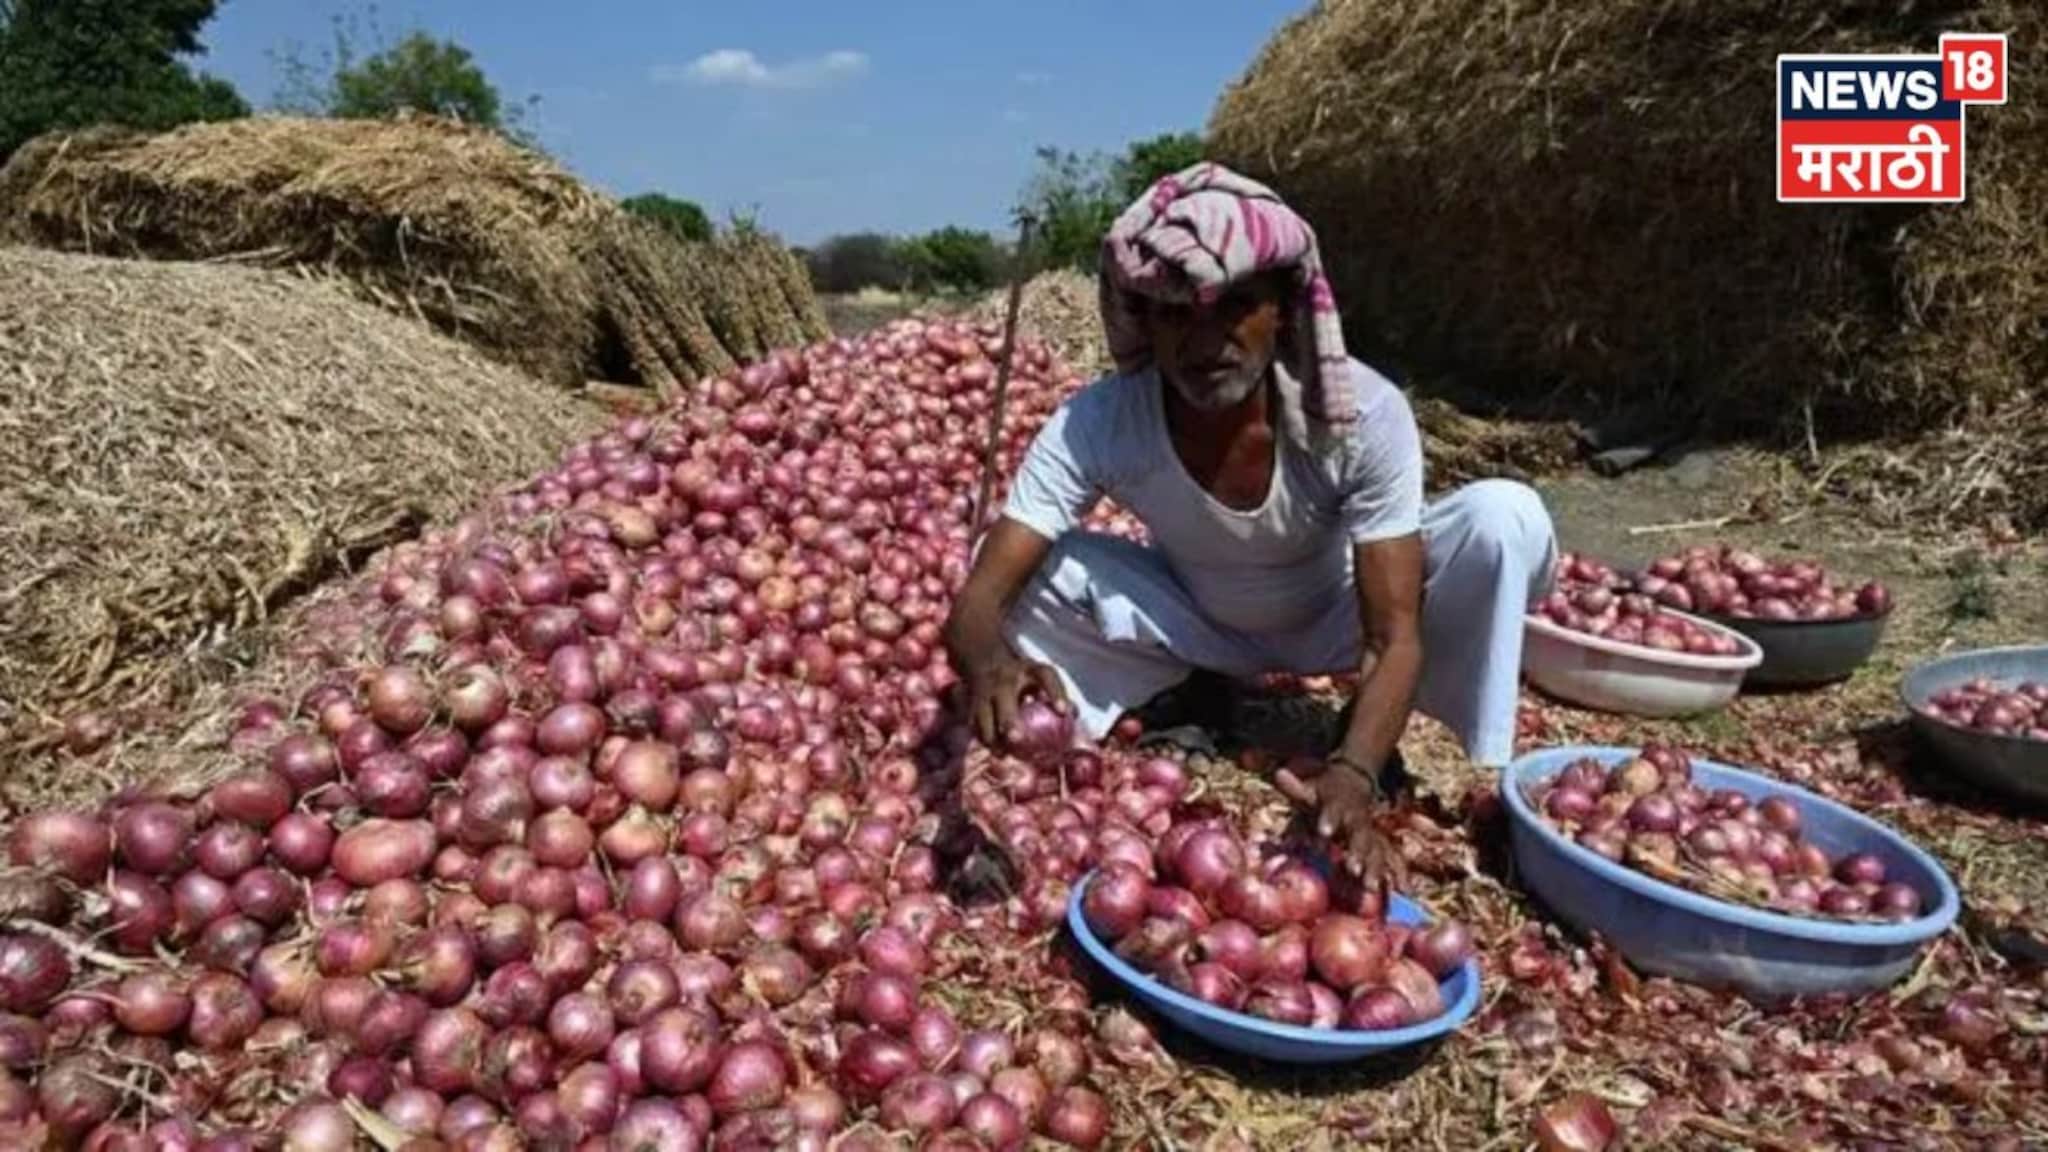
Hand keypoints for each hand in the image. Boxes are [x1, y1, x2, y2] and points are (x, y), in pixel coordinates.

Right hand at [959, 644, 1069, 750]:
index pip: (1046, 677)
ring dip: (991, 736)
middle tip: (1016, 739)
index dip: (1056, 693)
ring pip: (983, 716)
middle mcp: (1004, 681)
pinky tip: (994, 751)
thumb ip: (1056, 693)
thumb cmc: (1023, 676)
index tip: (1063, 712)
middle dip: (1008, 721)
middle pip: (1004, 700)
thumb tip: (1073, 715)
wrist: (986, 662)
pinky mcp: (972, 706)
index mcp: (1028, 670)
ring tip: (1002, 753)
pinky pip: (974, 726)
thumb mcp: (1040, 676)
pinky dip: (982, 740)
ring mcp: (984, 692)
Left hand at [1275, 757, 1404, 890]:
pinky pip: (1389, 863)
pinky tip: (1402, 892)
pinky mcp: (1378, 846)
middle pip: (1359, 837)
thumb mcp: (1311, 789)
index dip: (1328, 821)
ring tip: (1370, 888)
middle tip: (1353, 870)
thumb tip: (1278, 773)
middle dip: (1357, 853)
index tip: (1324, 832)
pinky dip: (1394, 877)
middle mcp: (1357, 822)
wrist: (1353, 785)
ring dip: (1374, 870)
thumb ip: (1296, 788)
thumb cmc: (1326, 794)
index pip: (1332, 813)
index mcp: (1338, 807)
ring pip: (1375, 852)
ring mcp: (1370, 835)